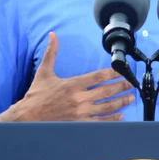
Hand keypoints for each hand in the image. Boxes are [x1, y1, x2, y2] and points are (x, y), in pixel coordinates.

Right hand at [8, 32, 133, 121]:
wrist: (27, 118)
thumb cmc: (36, 95)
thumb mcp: (43, 72)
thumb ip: (51, 52)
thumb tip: (52, 35)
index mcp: (72, 84)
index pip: (98, 77)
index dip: (112, 73)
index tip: (122, 71)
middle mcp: (79, 98)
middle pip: (106, 91)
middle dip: (121, 87)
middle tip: (131, 84)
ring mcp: (80, 113)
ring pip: (106, 107)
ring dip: (120, 102)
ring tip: (130, 98)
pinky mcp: (79, 124)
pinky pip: (99, 121)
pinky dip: (111, 119)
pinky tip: (120, 115)